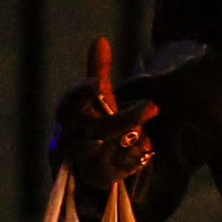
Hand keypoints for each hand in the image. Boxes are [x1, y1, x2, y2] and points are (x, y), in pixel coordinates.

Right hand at [54, 78, 156, 194]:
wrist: (94, 172)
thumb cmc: (96, 127)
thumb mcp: (99, 100)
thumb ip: (98, 71)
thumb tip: (100, 39)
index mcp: (68, 120)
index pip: (67, 106)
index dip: (78, 94)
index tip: (96, 82)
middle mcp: (71, 143)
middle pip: (94, 132)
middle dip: (124, 119)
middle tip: (154, 105)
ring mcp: (85, 164)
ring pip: (106, 154)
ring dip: (132, 141)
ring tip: (150, 131)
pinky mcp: (101, 182)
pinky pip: (119, 171)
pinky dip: (134, 159)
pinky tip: (145, 150)